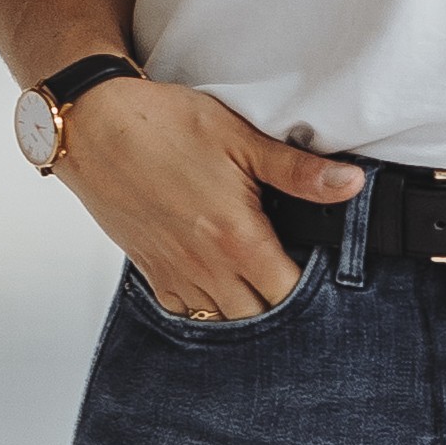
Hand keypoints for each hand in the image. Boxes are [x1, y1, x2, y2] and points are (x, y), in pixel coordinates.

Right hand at [55, 75, 363, 317]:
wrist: (94, 127)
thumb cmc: (165, 125)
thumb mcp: (242, 139)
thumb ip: (298, 171)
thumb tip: (351, 184)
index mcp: (236, 239)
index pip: (289, 294)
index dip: (314, 290)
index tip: (326, 273)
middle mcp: (205, 267)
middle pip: (257, 318)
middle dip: (281, 305)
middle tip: (296, 275)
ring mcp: (174, 273)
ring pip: (221, 320)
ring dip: (245, 309)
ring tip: (262, 282)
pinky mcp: (149, 269)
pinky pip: (185, 311)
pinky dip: (206, 305)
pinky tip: (220, 281)